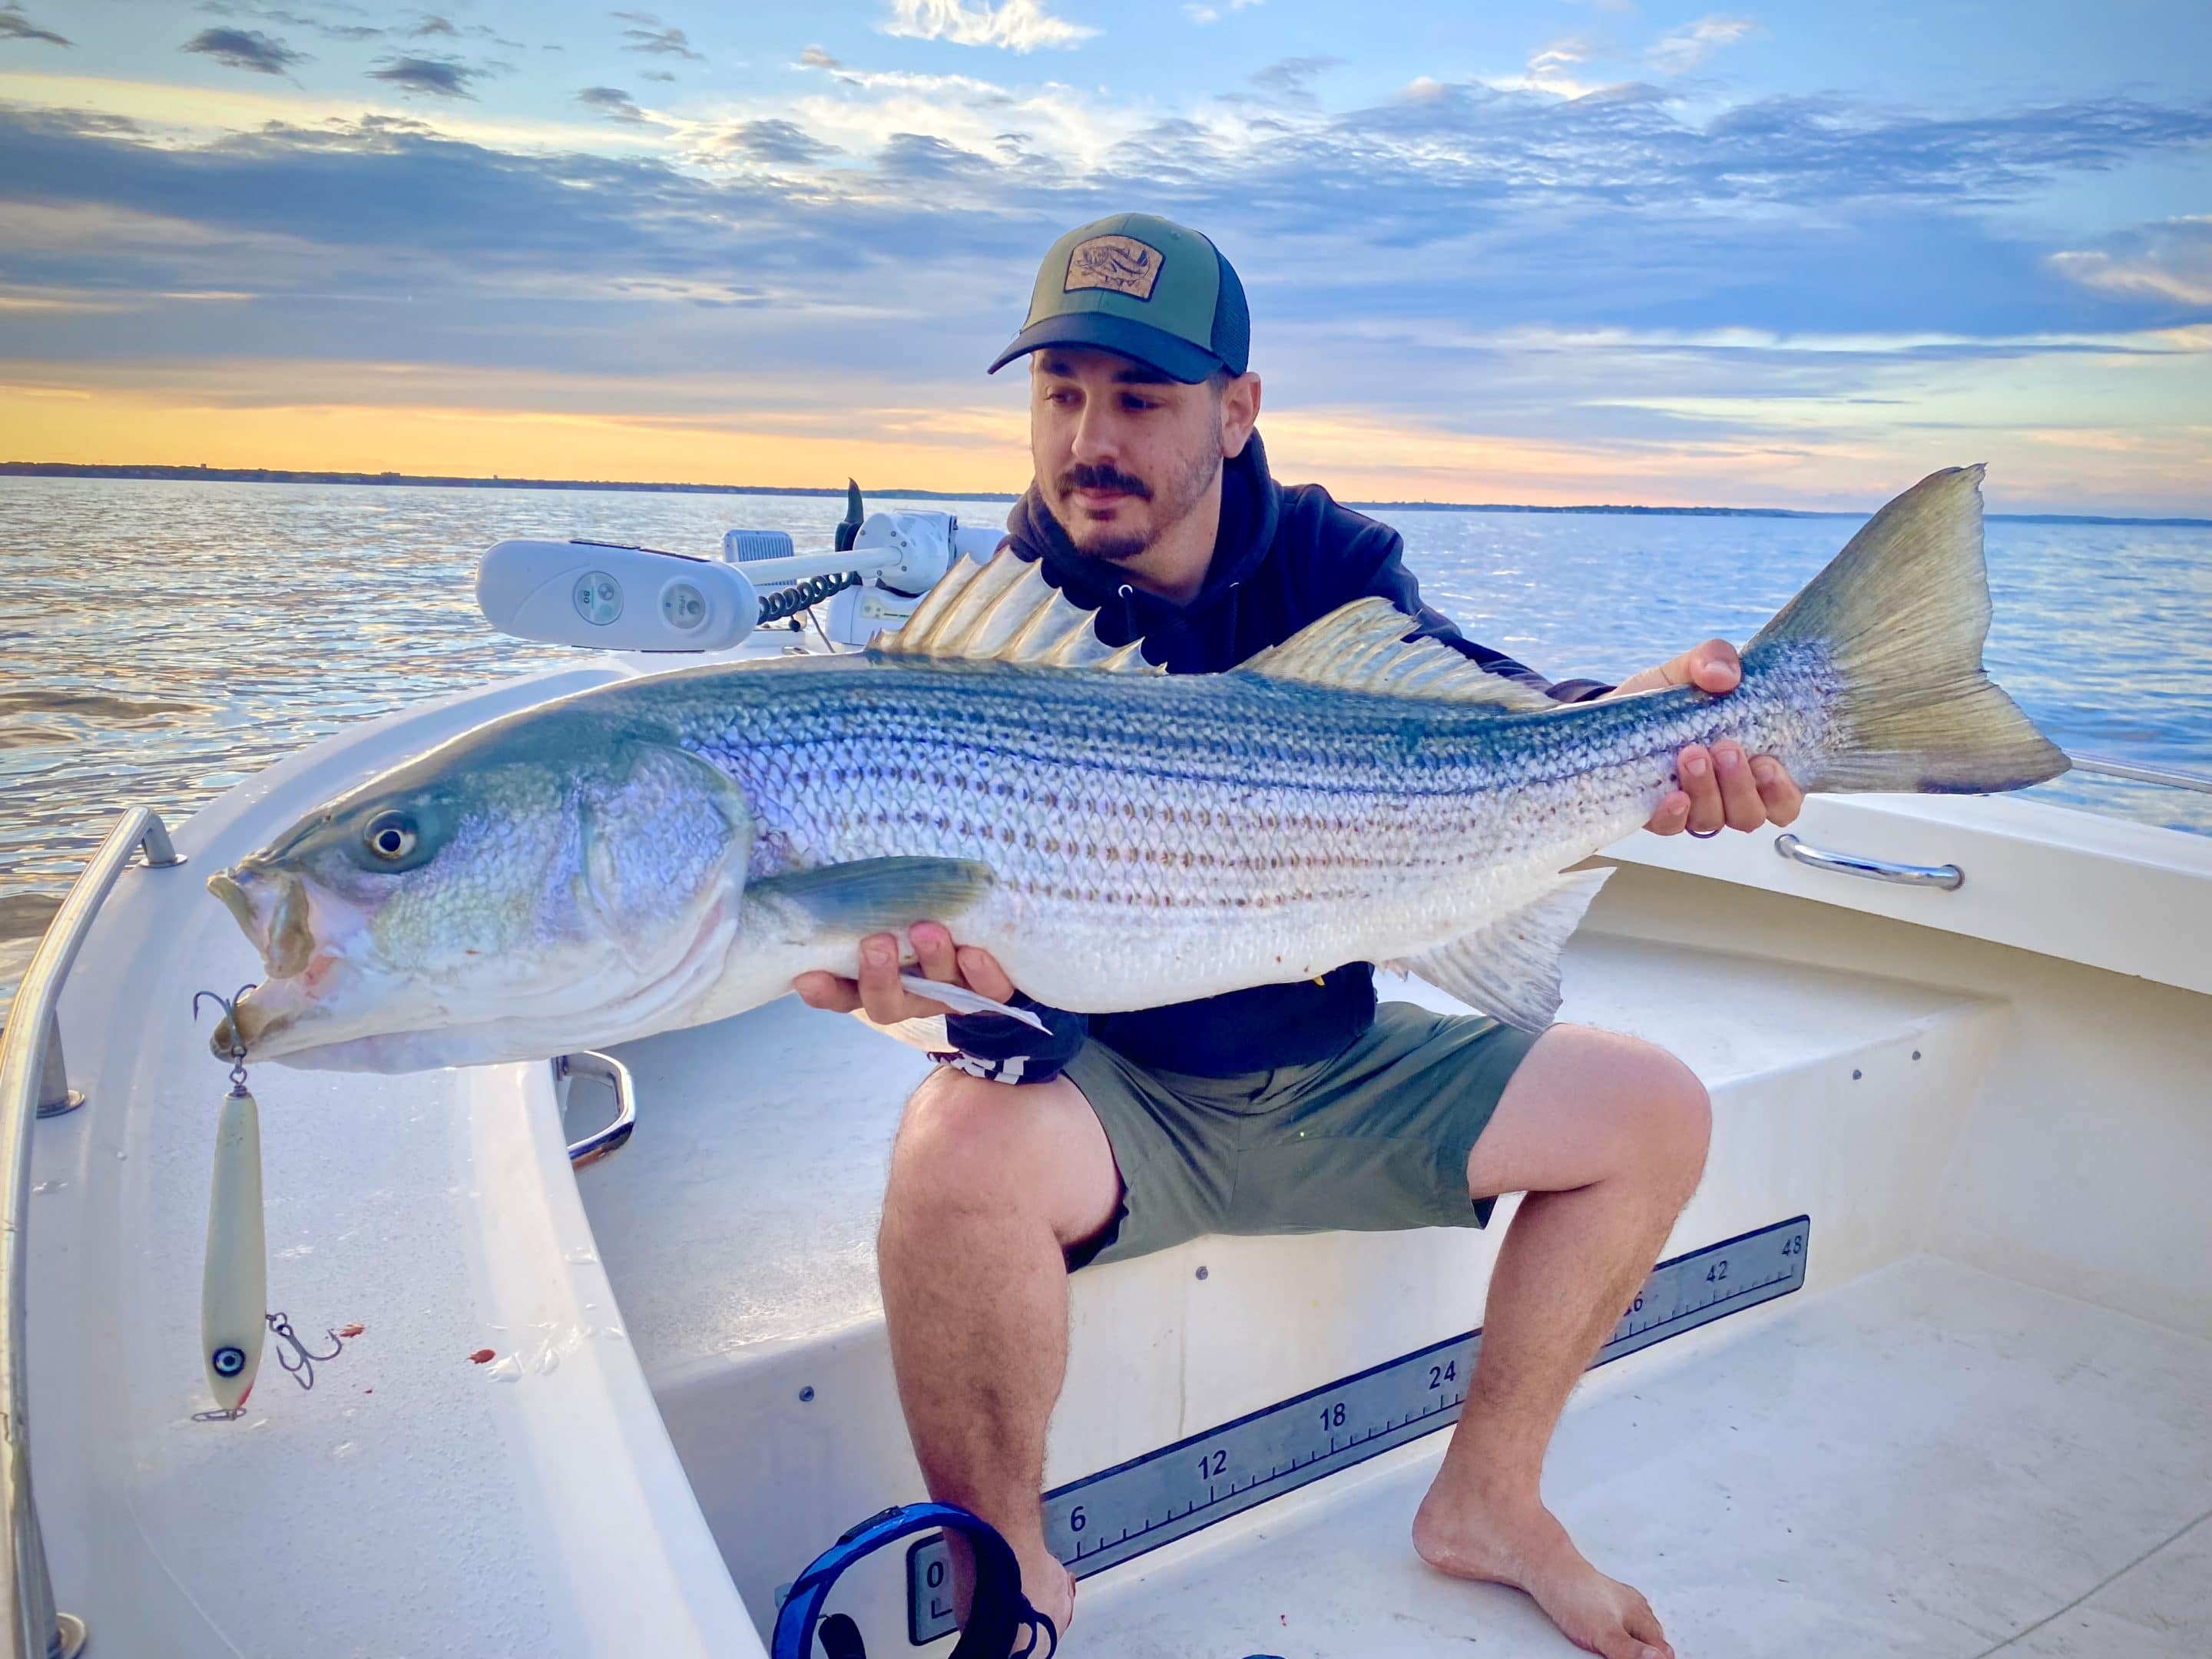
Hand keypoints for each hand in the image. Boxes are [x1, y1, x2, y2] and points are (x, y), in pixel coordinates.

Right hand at [792, 921, 1016, 1022]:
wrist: (993, 945)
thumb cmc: (921, 919)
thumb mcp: (890, 912)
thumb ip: (866, 903)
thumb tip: (834, 873)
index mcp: (879, 983)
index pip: (843, 994)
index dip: (825, 992)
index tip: (807, 976)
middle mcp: (913, 995)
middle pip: (887, 1004)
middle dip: (878, 977)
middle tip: (875, 943)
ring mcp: (952, 995)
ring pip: (938, 991)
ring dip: (930, 960)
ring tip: (925, 929)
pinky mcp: (991, 990)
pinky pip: (989, 990)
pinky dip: (981, 972)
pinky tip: (974, 952)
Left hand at [1613, 639, 1805, 836]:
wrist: (1615, 714)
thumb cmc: (1669, 699)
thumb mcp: (1689, 669)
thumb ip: (1713, 659)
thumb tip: (1725, 676)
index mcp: (1752, 767)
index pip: (1784, 800)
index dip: (1783, 792)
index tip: (1767, 763)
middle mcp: (1728, 795)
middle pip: (1750, 815)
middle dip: (1740, 785)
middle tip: (1726, 748)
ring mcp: (1694, 808)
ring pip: (1714, 820)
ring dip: (1708, 791)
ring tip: (1692, 753)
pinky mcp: (1659, 815)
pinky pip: (1673, 828)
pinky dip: (1676, 815)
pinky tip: (1673, 796)